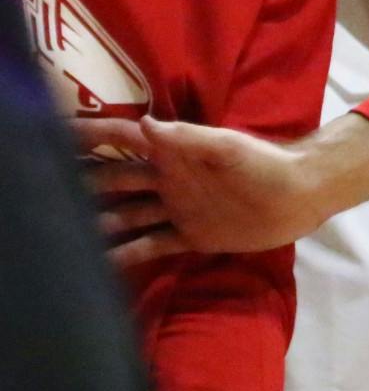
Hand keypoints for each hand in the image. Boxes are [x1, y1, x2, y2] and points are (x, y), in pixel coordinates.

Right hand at [79, 116, 335, 264]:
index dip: (91, 137)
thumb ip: (186, 138)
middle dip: (82, 182)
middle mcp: (168, 180)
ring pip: (126, 215)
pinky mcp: (190, 236)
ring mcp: (177, 209)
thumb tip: (141, 124)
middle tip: (46, 194)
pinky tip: (99, 266)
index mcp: (174, 153)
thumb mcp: (227, 146)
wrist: (300, 194)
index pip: (124, 140)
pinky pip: (150, 246)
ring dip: (97, 223)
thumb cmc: (266, 162)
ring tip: (63, 236)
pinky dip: (124, 255)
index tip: (56, 138)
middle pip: (115, 179)